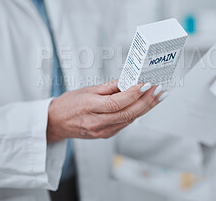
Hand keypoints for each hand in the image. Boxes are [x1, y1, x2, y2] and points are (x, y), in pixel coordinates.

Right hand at [46, 80, 164, 142]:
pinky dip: (137, 113)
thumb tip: (129, 81)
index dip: (133, 94)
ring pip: (129, 119)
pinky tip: (145, 105)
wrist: (56, 123)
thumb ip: (110, 87)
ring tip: (158, 96)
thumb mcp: (87, 89)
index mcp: (90, 107)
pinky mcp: (106, 134)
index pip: (116, 102)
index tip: (146, 84)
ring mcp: (102, 131)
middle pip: (127, 113)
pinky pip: (125, 123)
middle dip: (147, 101)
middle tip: (159, 90)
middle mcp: (97, 122)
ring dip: (146, 107)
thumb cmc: (70, 104)